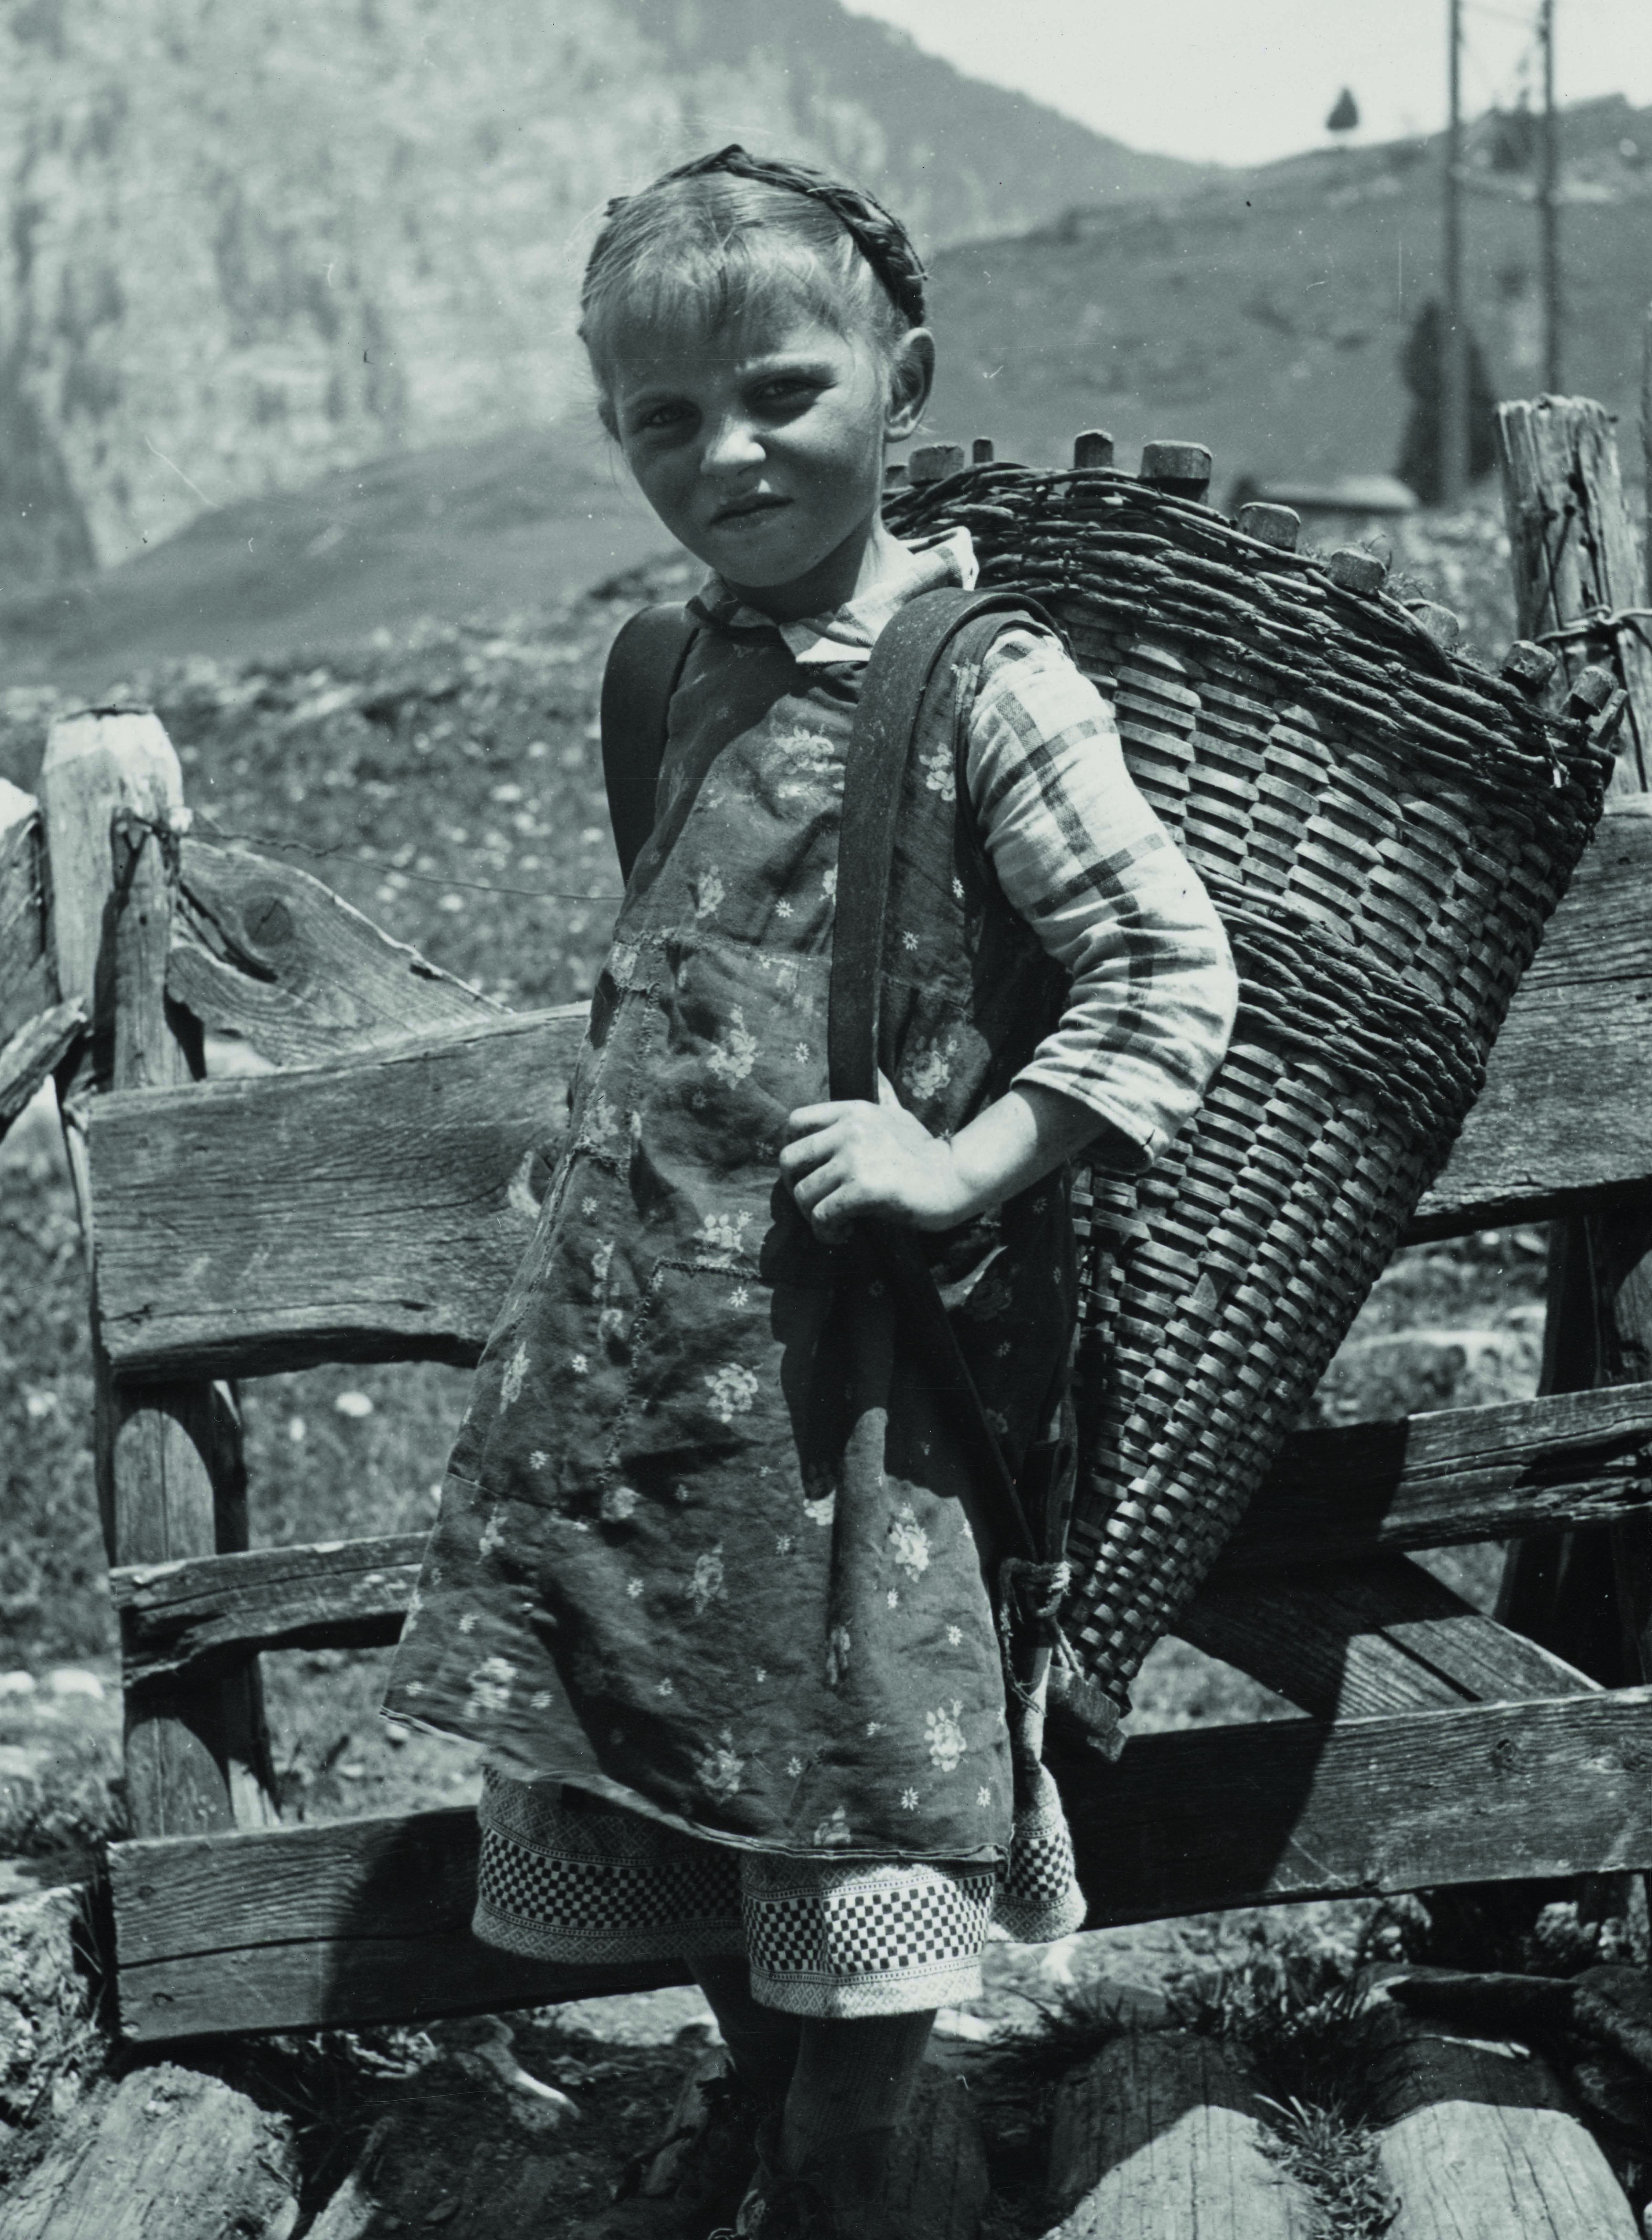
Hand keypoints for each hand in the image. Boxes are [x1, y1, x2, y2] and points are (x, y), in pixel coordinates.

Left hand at [779, 1073, 969, 1238]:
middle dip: (794, 1187)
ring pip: (803, 1193)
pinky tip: (844, 1234)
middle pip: (790, 1159)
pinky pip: (822, 1215)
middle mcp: (848, 1131)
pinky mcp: (864, 1189)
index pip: (795, 1121)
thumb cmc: (925, 1152)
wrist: (954, 1178)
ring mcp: (855, 1159)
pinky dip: (827, 1231)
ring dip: (812, 1217)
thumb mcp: (900, 1113)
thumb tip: (878, 1069)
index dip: (793, 1151)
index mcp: (852, 1111)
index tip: (807, 1172)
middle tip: (815, 1204)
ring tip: (834, 1225)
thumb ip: (882, 1095)